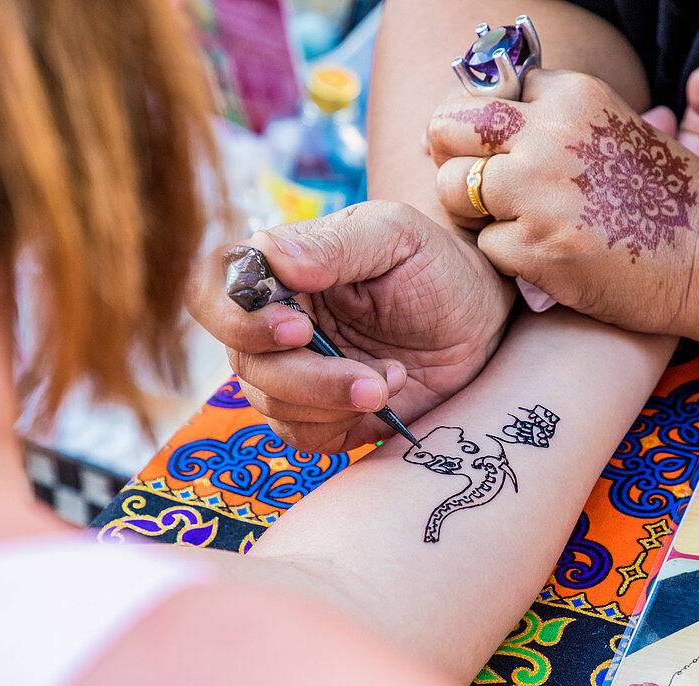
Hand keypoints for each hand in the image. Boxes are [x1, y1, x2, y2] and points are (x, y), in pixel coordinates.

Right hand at [186, 201, 513, 452]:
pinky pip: (300, 436)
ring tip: (393, 380)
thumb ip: (334, 245)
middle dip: (306, 377)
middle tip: (372, 378)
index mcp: (281, 270)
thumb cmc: (438, 264)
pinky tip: (384, 399)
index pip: (213, 289)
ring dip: (332, 402)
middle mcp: (275, 322)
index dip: (237, 317)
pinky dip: (339, 426)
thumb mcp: (395, 236)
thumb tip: (269, 256)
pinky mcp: (322, 414)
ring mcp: (296, 371)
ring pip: (269, 404)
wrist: (485, 320)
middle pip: (243, 360)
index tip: (297, 328)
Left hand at [427, 69, 698, 333]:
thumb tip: (471, 123)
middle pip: (448, 125)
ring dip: (470, 212)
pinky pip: (484, 247)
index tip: (485, 151)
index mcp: (571, 95)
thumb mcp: (613, 131)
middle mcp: (549, 134)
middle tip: (471, 185)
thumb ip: (552, 121)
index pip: (481, 93)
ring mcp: (540, 191)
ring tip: (511, 225)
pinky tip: (545, 258)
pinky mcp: (536, 247)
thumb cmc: (666, 201)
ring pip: (451, 188)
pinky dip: (506, 258)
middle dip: (448, 155)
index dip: (476, 128)